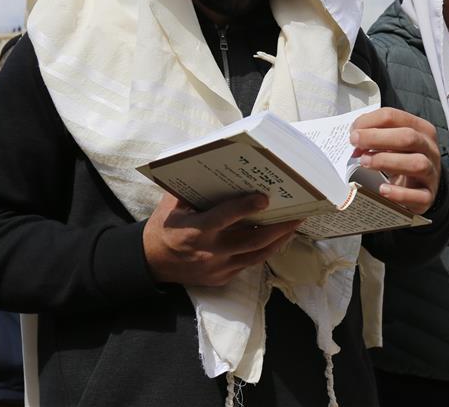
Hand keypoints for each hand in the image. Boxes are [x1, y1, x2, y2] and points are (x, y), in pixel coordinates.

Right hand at [142, 193, 300, 286]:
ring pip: (256, 256)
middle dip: (277, 227)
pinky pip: (249, 264)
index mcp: (194, 231)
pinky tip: (277, 238)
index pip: (224, 218)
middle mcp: (209, 252)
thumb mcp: (172, 205)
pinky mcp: (222, 278)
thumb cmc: (163, 227)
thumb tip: (219, 169)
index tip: (264, 197)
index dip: (245, 207)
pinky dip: (265, 250)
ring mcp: (218, 268)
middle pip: (251, 240)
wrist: (152, 263)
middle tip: (297, 212)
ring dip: (278, 240)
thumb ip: (194, 190)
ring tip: (294, 224)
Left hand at [349, 107, 440, 214]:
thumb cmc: (403, 159)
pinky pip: (418, 195)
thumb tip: (356, 138)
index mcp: (420, 129)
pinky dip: (399, 193)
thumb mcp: (393, 142)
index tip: (353, 131)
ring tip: (365, 162)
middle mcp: (429, 148)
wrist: (421, 186)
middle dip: (376, 138)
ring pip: (417, 163)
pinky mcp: (428, 195)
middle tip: (355, 143)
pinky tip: (382, 189)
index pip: (395, 117)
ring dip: (386, 161)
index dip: (370, 122)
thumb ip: (375, 136)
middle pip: (408, 137)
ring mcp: (432, 172)